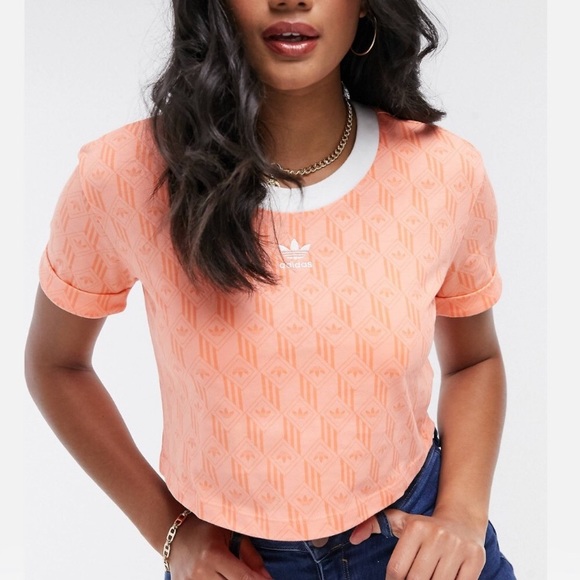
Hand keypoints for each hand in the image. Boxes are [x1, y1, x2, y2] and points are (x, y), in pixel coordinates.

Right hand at [168, 515, 271, 579]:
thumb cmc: (207, 531)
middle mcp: (201, 572)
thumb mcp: (229, 533)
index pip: (243, 577)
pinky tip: (222, 577)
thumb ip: (249, 554)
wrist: (174, 536)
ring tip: (236, 575)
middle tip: (256, 578)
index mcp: (213, 554)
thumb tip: (266, 577)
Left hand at [350, 508, 485, 578]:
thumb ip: (373, 525)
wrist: (462, 519)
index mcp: (416, 527)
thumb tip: (352, 538)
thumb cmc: (423, 527)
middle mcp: (437, 535)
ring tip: (426, 579)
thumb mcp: (399, 521)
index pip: (397, 570)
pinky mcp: (475, 559)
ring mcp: (457, 548)